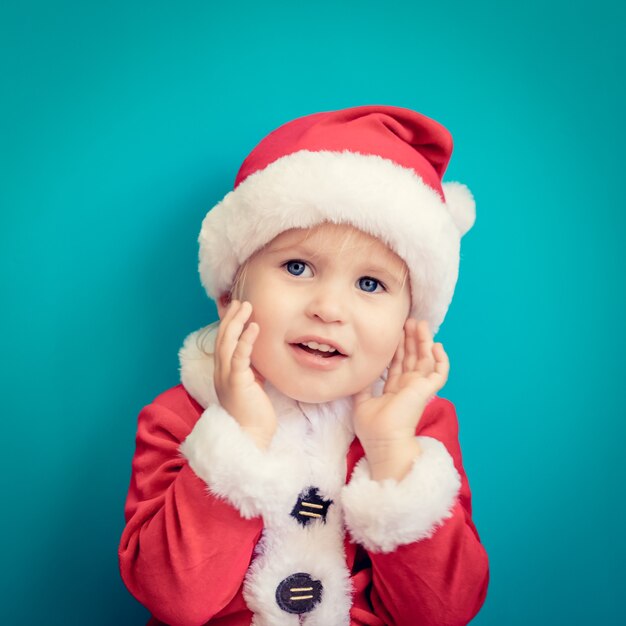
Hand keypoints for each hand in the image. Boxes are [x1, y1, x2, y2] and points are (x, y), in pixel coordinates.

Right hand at [213, 300, 276, 448]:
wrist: (249, 439)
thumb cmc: (252, 416)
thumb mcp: (250, 388)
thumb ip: (250, 372)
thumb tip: (257, 359)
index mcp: (223, 373)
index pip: (223, 343)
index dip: (228, 324)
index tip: (237, 310)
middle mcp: (220, 373)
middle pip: (222, 338)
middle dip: (231, 317)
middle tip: (242, 302)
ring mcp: (226, 377)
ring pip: (227, 342)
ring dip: (237, 322)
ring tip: (247, 306)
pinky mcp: (236, 382)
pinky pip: (239, 356)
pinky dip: (246, 339)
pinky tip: (254, 327)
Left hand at [353, 319, 449, 479]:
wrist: (383, 441)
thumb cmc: (373, 428)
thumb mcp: (362, 402)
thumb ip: (363, 387)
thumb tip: (358, 374)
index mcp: (394, 390)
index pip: (397, 364)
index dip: (397, 348)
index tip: (395, 332)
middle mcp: (408, 388)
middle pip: (412, 358)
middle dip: (410, 339)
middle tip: (408, 321)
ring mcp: (419, 389)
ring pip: (425, 359)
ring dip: (423, 341)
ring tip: (420, 323)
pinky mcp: (427, 390)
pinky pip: (440, 373)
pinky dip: (442, 359)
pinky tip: (437, 345)